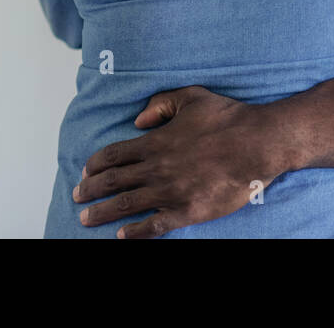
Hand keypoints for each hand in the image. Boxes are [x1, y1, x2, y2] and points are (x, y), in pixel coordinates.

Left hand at [72, 86, 287, 238]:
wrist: (257, 143)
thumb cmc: (227, 118)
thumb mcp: (189, 97)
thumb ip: (159, 105)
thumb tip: (137, 122)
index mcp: (155, 142)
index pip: (113, 155)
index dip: (94, 166)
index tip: (84, 173)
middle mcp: (157, 167)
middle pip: (112, 181)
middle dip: (89, 191)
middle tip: (76, 197)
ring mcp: (170, 191)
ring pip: (126, 204)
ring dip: (102, 212)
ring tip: (85, 219)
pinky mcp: (188, 210)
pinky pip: (155, 225)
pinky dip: (136, 232)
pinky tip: (122, 236)